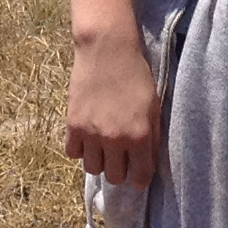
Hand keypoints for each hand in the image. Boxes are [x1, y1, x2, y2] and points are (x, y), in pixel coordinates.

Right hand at [66, 24, 160, 188]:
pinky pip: (73, 153)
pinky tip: (88, 137)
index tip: (137, 173)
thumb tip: (147, 163)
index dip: (140, 178)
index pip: (140, 178)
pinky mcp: (73, 124)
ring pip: (93, 169)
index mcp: (139, 136)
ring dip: (99, 161)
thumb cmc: (136, 75)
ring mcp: (92, 134)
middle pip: (115, 177)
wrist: (108, 49)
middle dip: (120, 170)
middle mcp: (115, 139)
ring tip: (103, 147)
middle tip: (120, 157)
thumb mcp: (154, 107)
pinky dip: (80, 149)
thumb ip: (152, 137)